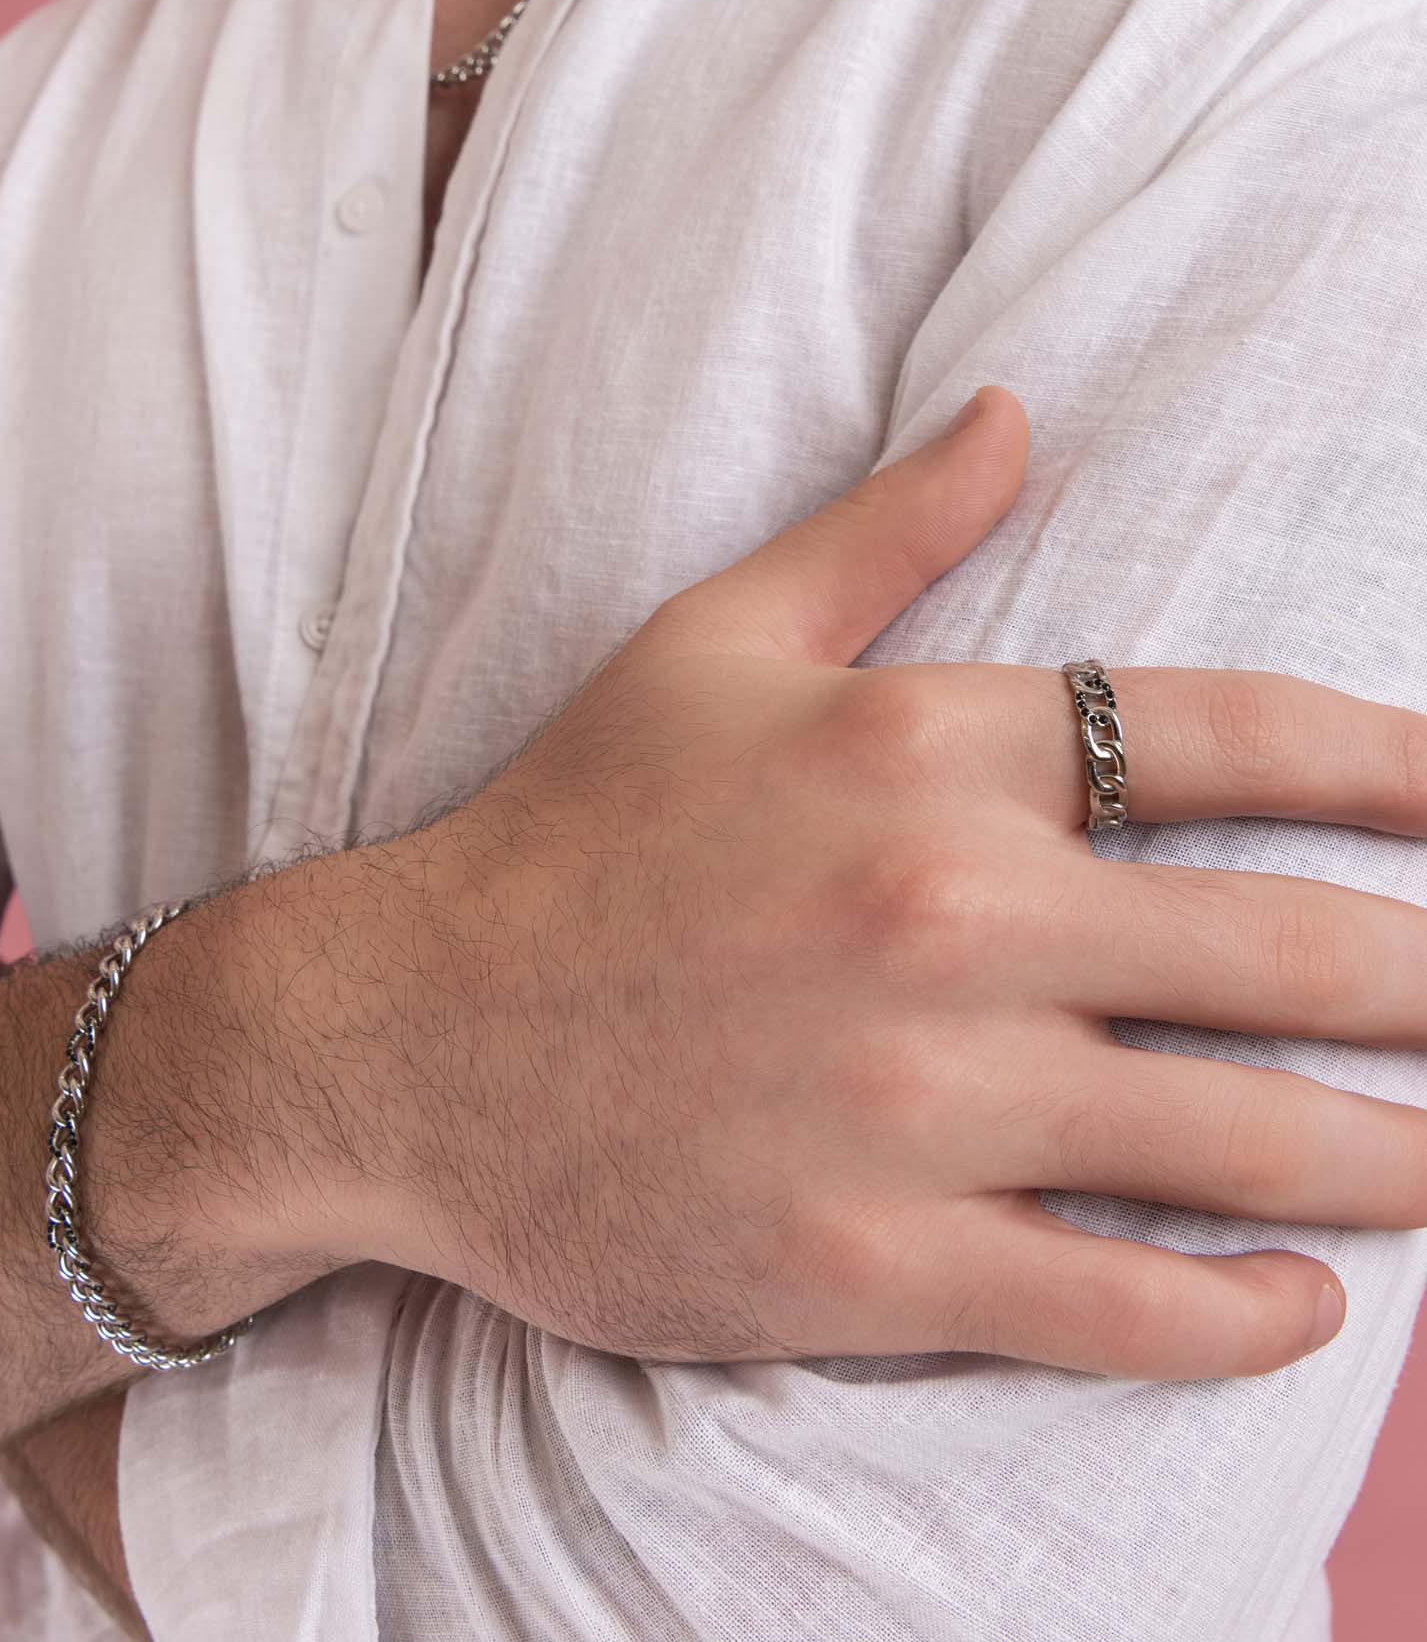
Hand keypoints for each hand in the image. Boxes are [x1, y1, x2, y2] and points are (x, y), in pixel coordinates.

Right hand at [276, 383, 1426, 1381]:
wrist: (398, 1040)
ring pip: (1240, 1139)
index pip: (1232, 736)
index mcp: (923, 745)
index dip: (1400, 765)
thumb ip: (890, 530)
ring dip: (1390, 1157)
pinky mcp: (871, 1262)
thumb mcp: (712, 637)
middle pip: (1290, 946)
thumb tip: (1019, 409)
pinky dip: (1240, 1315)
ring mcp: (918, 1102)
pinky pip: (1117, 1306)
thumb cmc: (569, 829)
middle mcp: (947, 912)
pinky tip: (1304, 1304)